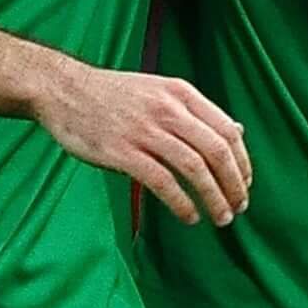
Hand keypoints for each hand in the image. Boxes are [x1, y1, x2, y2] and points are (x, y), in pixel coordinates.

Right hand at [34, 63, 250, 225]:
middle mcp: (167, 110)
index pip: (227, 130)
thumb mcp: (160, 91)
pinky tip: (189, 216)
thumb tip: (237, 131)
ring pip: (195, 168)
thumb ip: (196, 112)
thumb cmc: (112, 95)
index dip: (242, 162)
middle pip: (216, 151)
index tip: (244, 184)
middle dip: (234, 184)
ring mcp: (144, 130)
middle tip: (238, 207)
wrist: (62, 89)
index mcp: (180, 93)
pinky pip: (163, 182)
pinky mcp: (122, 152)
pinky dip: (182, 203)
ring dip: (214, 198)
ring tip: (220, 218)